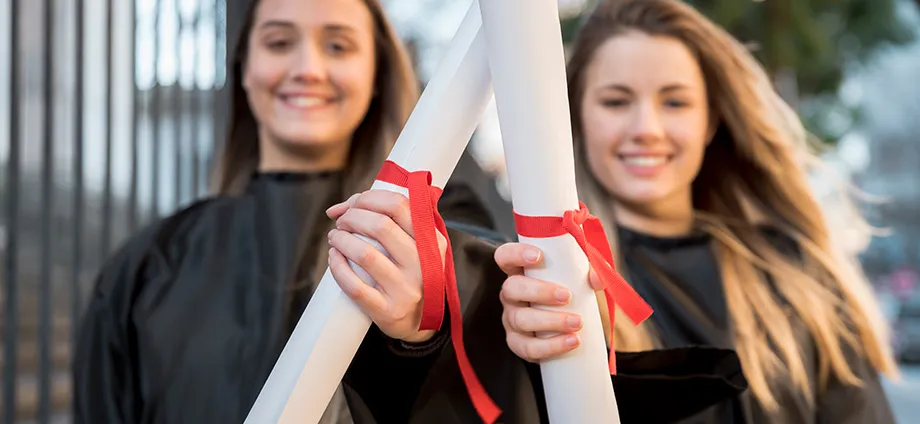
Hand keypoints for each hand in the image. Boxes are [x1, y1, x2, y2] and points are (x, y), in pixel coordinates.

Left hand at [325, 190, 446, 342]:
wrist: (420, 322)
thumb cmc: (410, 273)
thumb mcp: (415, 245)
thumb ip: (388, 219)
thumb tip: (339, 208)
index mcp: (432, 241)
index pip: (399, 205)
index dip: (369, 198)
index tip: (354, 204)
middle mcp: (423, 264)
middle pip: (380, 225)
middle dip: (352, 217)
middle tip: (342, 222)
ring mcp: (405, 289)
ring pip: (365, 254)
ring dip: (341, 239)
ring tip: (335, 237)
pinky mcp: (387, 311)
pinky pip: (354, 286)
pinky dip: (337, 267)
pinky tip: (334, 258)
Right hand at [494, 242, 604, 361]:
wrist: (567, 328)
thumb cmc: (568, 292)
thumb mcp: (577, 276)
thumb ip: (590, 270)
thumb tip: (598, 279)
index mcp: (520, 271)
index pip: (505, 256)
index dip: (516, 254)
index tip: (539, 256)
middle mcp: (511, 294)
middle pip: (512, 288)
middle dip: (539, 291)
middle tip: (566, 296)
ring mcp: (511, 319)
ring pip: (521, 319)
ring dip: (551, 321)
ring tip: (577, 322)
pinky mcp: (518, 343)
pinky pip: (528, 347)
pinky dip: (551, 346)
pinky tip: (571, 341)